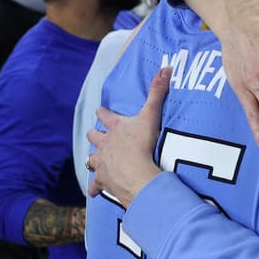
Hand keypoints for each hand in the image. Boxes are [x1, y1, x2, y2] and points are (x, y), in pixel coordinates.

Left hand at [86, 68, 170, 205]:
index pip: (105, 116)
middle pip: (94, 137)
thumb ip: (157, 92)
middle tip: (95, 134)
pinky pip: (95, 185)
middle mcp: (105, 144)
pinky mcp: (104, 180)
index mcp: (115, 128)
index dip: (103, 113)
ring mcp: (102, 163)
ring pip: (92, 159)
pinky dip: (95, 188)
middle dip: (95, 135)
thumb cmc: (143, 144)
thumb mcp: (151, 115)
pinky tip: (94, 191)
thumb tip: (166, 67)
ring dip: (94, 158)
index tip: (100, 110)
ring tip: (95, 160)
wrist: (137, 173)